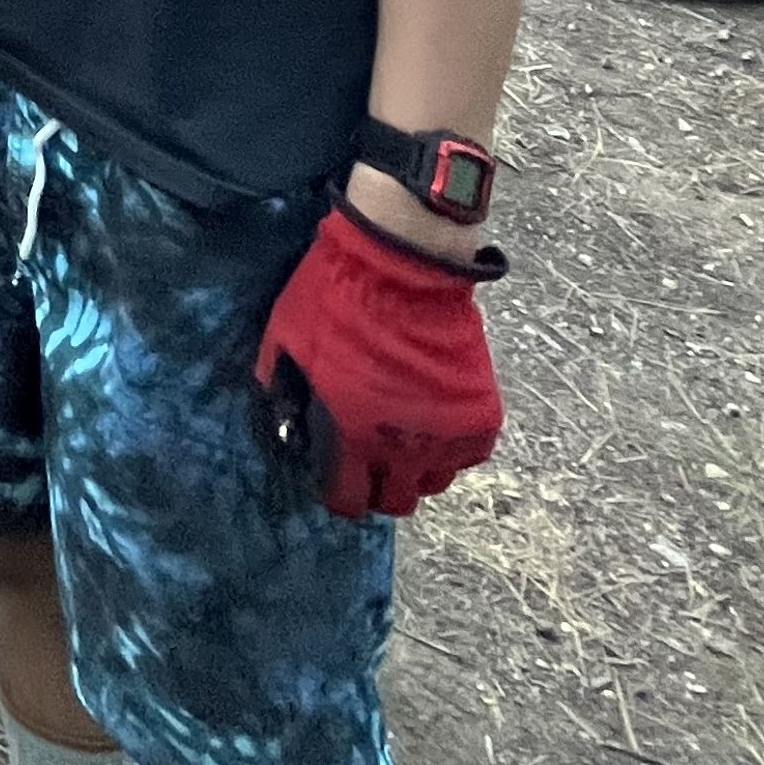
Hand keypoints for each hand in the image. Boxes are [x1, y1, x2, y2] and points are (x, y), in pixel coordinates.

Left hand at [254, 202, 506, 518]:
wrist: (401, 262)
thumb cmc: (334, 296)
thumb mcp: (286, 341)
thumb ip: (284, 392)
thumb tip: (285, 426)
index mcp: (348, 433)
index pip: (346, 498)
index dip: (338, 492)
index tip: (337, 476)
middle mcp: (399, 447)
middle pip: (396, 501)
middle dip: (379, 487)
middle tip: (372, 460)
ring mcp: (444, 434)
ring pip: (434, 483)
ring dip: (417, 468)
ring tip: (404, 438)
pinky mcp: (480, 416)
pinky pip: (468, 456)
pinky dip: (453, 446)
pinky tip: (435, 419)